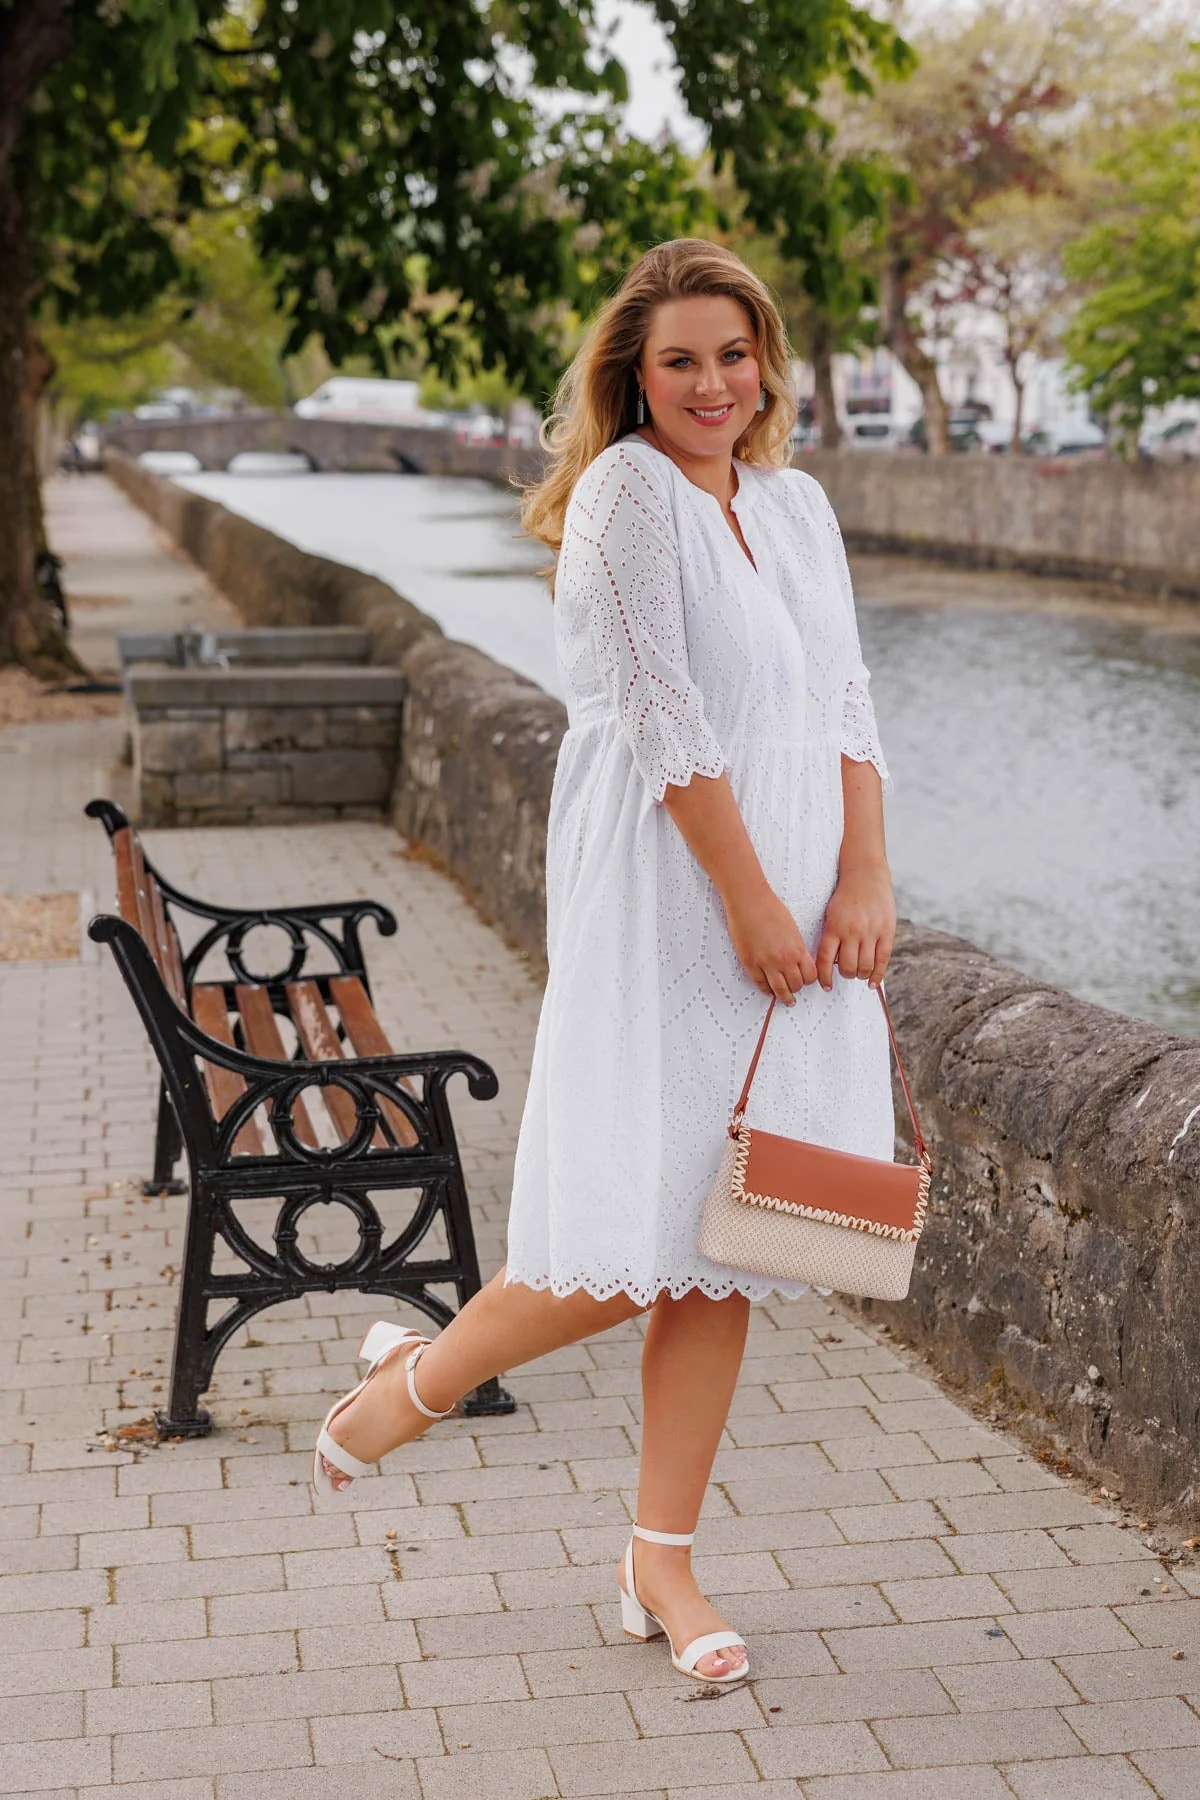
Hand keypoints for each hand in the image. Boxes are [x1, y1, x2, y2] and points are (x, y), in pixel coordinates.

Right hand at [724, 882, 818, 1004]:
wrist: (749, 901)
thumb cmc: (770, 908)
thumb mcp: (792, 928)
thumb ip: (796, 946)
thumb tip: (797, 959)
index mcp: (797, 949)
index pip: (810, 975)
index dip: (809, 980)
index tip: (806, 980)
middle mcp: (784, 959)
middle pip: (796, 985)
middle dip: (796, 988)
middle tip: (794, 990)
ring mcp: (766, 963)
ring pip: (779, 990)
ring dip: (783, 996)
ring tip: (784, 999)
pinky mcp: (750, 963)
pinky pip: (760, 984)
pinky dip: (765, 990)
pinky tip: (768, 990)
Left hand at [815, 861, 895, 990]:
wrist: (866, 875)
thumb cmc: (845, 897)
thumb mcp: (831, 914)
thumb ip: (832, 937)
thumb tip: (831, 965)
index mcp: (834, 927)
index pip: (826, 960)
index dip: (825, 977)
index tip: (826, 985)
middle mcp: (852, 931)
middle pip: (848, 967)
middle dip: (846, 975)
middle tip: (847, 973)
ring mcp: (871, 932)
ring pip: (865, 966)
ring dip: (860, 975)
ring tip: (859, 973)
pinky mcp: (886, 931)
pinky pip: (883, 959)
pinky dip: (877, 975)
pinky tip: (872, 982)